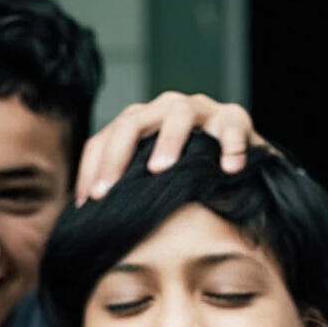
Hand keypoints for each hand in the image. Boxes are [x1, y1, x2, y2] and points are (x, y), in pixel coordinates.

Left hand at [76, 92, 262, 201]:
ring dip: (168, 140)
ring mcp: (203, 110)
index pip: (107, 137)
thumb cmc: (191, 172)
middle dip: (116, 156)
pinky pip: (233, 127)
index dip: (91, 167)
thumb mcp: (154, 178)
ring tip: (160, 169)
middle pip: (133, 121)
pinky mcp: (236, 120)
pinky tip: (229, 168)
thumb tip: (90, 217)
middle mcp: (167, 109)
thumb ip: (128, 186)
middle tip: (107, 192)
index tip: (86, 203)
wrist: (241, 159)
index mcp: (143, 122)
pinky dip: (231, 145)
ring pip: (180, 113)